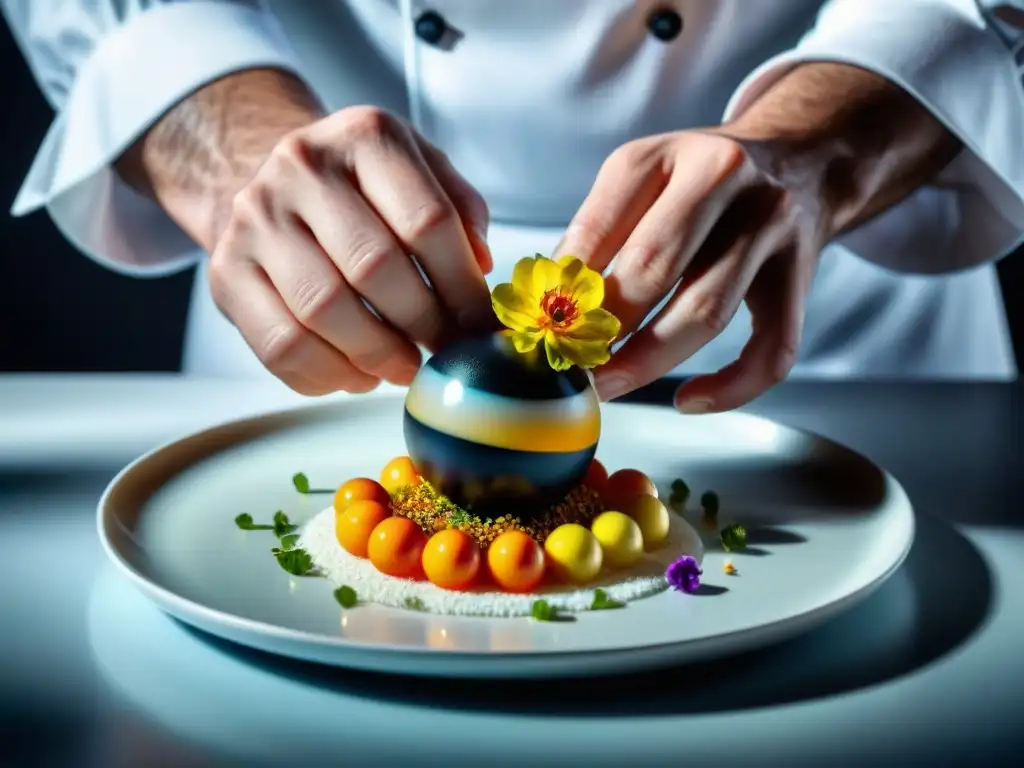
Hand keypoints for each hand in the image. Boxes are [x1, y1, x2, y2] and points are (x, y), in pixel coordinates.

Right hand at [209, 105, 492, 394]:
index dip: (462, 287)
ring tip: (405, 367)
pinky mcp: (226, 273)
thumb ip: (459, 210)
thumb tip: (479, 267)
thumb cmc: (361, 189)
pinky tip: (358, 374)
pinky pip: (280, 345)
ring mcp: (254, 219)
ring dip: (377, 355)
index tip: (480, 327)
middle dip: (422, 324)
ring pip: (322, 310)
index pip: (427, 220)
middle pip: (374, 266)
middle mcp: (301, 167)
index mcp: (365, 137)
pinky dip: (329, 375)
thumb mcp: (418, 171)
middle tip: (445, 352)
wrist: (269, 184)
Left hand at [558, 128, 829, 412]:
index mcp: (667, 154)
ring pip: (706, 310)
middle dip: (603, 328)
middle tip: (570, 368)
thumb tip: (548, 305)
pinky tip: (688, 401)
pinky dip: (730, 386)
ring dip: (649, 361)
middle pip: (653, 269)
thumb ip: (598, 231)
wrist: (801, 158)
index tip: (541, 329)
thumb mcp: (643, 177)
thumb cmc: (700, 182)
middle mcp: (725, 178)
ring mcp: (771, 225)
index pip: (601, 225)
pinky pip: (772, 346)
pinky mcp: (801, 272)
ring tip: (608, 386)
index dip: (566, 287)